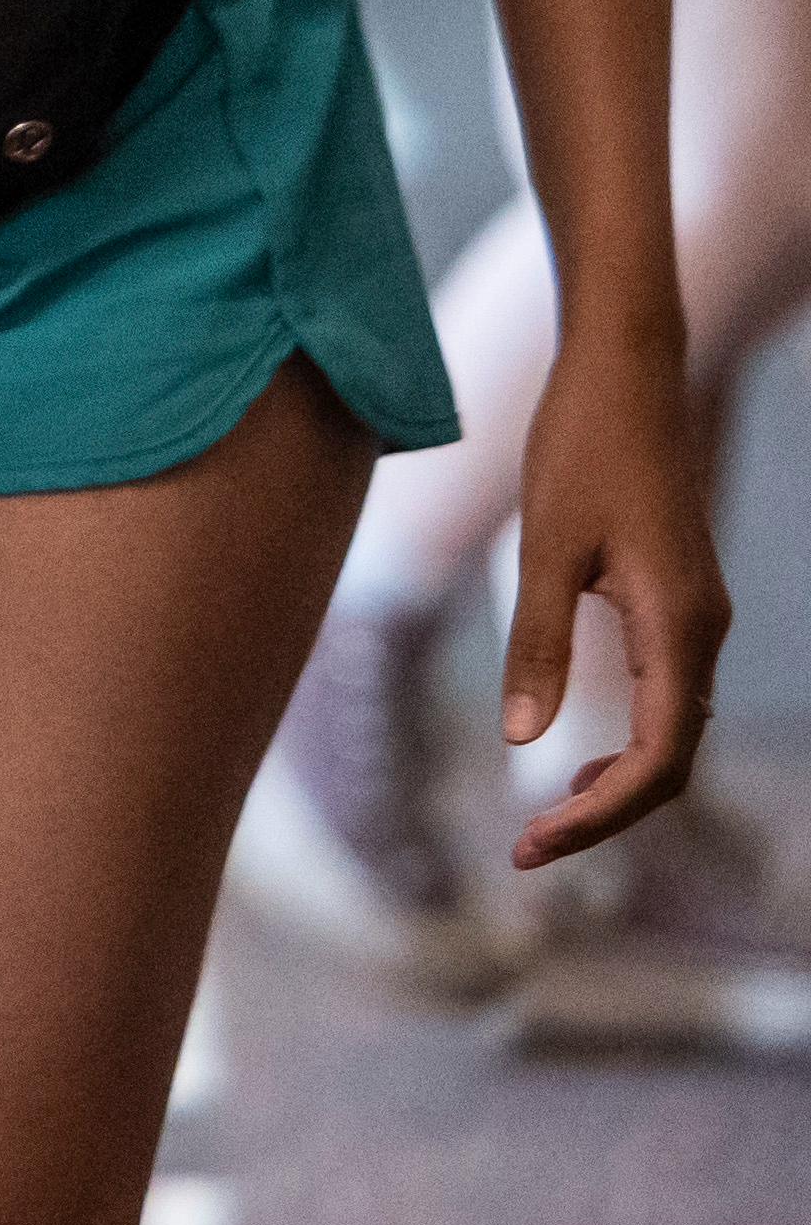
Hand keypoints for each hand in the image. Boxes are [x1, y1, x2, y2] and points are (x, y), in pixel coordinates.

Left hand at [499, 331, 727, 869]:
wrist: (624, 371)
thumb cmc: (580, 445)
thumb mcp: (545, 544)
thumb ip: (538, 642)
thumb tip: (522, 740)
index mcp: (679, 627)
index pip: (658, 759)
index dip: (601, 815)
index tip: (533, 845)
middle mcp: (702, 631)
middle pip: (671, 760)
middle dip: (605, 815)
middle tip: (527, 853)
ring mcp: (696, 616)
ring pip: (673, 731)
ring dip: (616, 783)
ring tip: (546, 822)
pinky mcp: (677, 600)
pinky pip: (666, 696)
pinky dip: (627, 740)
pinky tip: (575, 753)